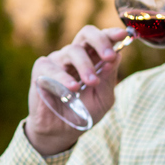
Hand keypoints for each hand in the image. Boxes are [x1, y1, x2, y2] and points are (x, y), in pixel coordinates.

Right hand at [25, 25, 128, 155]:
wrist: (61, 131)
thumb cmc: (83, 112)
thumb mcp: (103, 98)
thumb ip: (108, 78)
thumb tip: (116, 57)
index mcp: (92, 58)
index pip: (101, 38)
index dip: (112, 34)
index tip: (124, 35)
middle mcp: (75, 56)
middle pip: (86, 33)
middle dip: (100, 41)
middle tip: (109, 56)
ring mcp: (58, 61)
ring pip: (72, 51)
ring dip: (85, 66)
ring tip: (91, 82)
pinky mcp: (41, 70)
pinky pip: (52, 68)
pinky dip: (63, 78)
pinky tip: (71, 89)